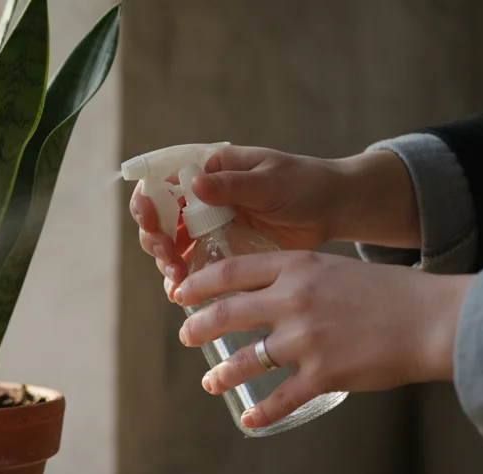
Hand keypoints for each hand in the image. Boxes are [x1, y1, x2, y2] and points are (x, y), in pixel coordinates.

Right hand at [129, 147, 418, 294]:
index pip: (162, 183)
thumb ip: (233, 185)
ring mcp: (210, 226)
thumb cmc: (306, 183)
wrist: (335, 209)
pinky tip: (182, 293)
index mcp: (210, 171)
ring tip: (177, 281)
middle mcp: (203, 199)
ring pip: (171, 246)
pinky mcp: (222, 250)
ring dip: (167, 263)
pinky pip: (193, 265)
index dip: (147, 201)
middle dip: (155, 239)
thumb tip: (193, 184)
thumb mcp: (271, 181)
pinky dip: (184, 279)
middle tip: (167, 256)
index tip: (149, 218)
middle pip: (160, 219)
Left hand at [172, 251, 472, 429]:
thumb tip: (267, 294)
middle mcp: (294, 301)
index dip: (198, 284)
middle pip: (225, 314)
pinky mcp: (323, 374)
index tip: (179, 294)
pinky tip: (249, 419)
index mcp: (297, 268)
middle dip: (197, 328)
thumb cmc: (391, 294)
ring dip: (221, 374)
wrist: (434, 320)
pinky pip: (280, 399)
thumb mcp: (336, 270)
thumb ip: (300, 279)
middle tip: (185, 336)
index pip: (230, 272)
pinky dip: (261, 413)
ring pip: (245, 361)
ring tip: (210, 381)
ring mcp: (306, 340)